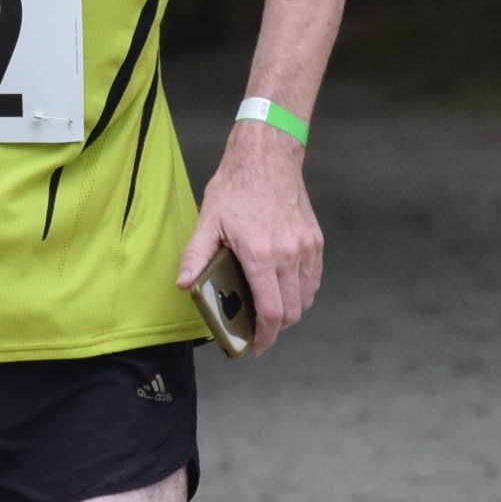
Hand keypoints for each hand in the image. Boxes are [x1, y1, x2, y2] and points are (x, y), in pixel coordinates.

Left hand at [175, 125, 321, 352]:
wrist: (267, 155)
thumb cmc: (236, 185)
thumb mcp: (208, 220)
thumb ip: (196, 256)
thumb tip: (185, 286)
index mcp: (261, 255)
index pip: (272, 313)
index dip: (265, 337)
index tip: (255, 346)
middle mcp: (289, 255)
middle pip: (292, 312)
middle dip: (275, 328)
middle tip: (257, 328)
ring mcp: (306, 248)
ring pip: (306, 298)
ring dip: (289, 311)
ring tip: (268, 307)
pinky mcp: (315, 241)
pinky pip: (313, 279)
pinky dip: (301, 291)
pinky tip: (283, 286)